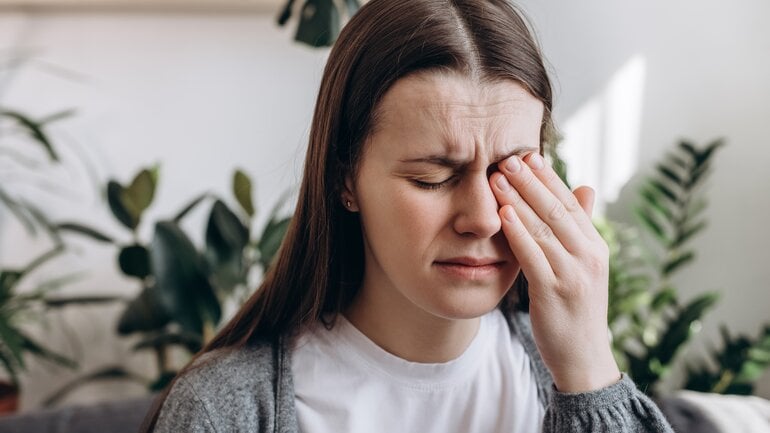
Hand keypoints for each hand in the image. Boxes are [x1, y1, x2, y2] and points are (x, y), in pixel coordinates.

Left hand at [490, 152, 620, 392]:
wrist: (584, 358)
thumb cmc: (577, 309)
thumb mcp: (584, 266)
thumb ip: (580, 228)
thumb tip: (584, 187)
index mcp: (595, 246)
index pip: (570, 203)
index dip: (549, 178)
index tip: (529, 155)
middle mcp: (589, 256)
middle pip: (556, 209)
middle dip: (531, 181)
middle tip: (508, 157)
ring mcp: (574, 274)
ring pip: (544, 228)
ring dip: (519, 199)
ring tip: (498, 176)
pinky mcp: (555, 292)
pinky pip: (534, 256)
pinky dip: (518, 232)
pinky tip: (503, 214)